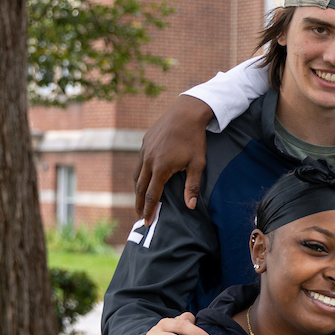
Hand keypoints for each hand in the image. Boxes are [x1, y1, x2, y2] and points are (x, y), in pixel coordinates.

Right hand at [134, 94, 213, 224]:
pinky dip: (139, 175)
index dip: (149, 210)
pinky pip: (139, 163)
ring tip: (140, 201)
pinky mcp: (144, 143)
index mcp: (161, 168)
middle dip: (139, 204)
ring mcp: (144, 150)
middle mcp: (148, 160)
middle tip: (139, 216)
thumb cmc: (195, 140)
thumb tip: (190, 207)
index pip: (152, 195)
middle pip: (140, 187)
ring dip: (137, 190)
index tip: (147, 222)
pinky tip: (144, 179)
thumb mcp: (198, 164)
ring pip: (136, 175)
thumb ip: (192, 186)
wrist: (186, 113)